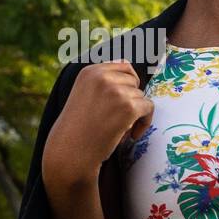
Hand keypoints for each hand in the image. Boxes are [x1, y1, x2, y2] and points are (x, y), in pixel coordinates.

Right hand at [42, 60, 153, 192]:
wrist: (70, 152)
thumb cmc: (78, 129)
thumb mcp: (85, 96)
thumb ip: (104, 84)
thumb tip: (133, 78)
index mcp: (90, 72)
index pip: (123, 66)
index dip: (128, 83)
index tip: (124, 101)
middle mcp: (102, 77)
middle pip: (134, 81)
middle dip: (131, 99)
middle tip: (121, 119)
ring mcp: (116, 91)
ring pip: (141, 96)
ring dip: (136, 113)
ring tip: (122, 130)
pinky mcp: (128, 107)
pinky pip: (149, 108)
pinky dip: (145, 123)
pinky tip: (132, 135)